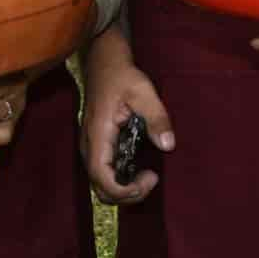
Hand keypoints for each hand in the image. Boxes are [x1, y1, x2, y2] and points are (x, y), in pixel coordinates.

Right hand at [81, 59, 173, 204]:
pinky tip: (140, 168)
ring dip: (124, 189)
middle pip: (99, 188)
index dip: (124, 189)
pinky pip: (104, 173)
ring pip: (100, 184)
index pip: (101, 177)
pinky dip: (121, 180)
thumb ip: (156, 118)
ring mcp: (91, 147)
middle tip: (152, 180)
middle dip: (126, 195)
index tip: (150, 178)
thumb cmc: (122, 75)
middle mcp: (89, 145)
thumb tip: (168, 144)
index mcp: (98, 134)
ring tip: (148, 176)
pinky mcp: (97, 146)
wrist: (104, 62)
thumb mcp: (144, 91)